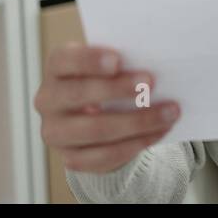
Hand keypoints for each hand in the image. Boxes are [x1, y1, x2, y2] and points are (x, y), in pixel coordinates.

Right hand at [35, 43, 180, 173]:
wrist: (96, 119)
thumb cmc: (107, 81)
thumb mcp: (109, 68)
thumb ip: (122, 64)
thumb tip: (155, 66)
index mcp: (56, 69)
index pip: (64, 61)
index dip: (89, 60)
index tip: (118, 60)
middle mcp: (48, 100)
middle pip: (79, 94)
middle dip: (118, 89)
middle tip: (151, 83)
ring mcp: (55, 132)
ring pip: (96, 129)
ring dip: (138, 121)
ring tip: (169, 112)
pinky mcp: (71, 158)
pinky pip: (105, 155)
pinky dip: (136, 143)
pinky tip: (159, 131)